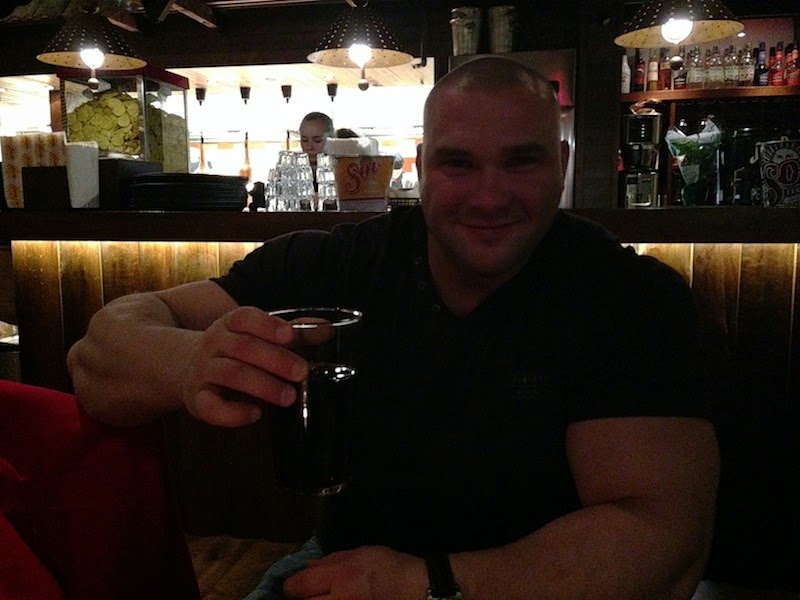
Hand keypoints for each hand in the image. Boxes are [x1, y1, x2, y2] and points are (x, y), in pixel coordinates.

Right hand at [182, 306, 307, 426]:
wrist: (187, 366)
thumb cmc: (236, 351)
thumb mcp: (260, 337)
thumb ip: (294, 333)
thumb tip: (328, 328)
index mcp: (230, 324)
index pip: (245, 317)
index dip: (267, 325)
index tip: (290, 336)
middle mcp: (214, 343)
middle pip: (243, 347)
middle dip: (276, 360)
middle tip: (302, 372)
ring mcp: (202, 370)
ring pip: (230, 374)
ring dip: (263, 386)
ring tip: (289, 397)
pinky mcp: (196, 398)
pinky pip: (210, 406)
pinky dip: (233, 413)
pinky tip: (256, 413)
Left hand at [283, 546, 425, 599]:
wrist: (416, 589)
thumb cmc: (391, 567)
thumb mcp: (362, 553)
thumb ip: (332, 560)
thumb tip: (309, 566)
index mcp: (340, 576)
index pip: (298, 586)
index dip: (291, 587)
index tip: (293, 586)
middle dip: (300, 599)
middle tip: (304, 595)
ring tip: (319, 597)